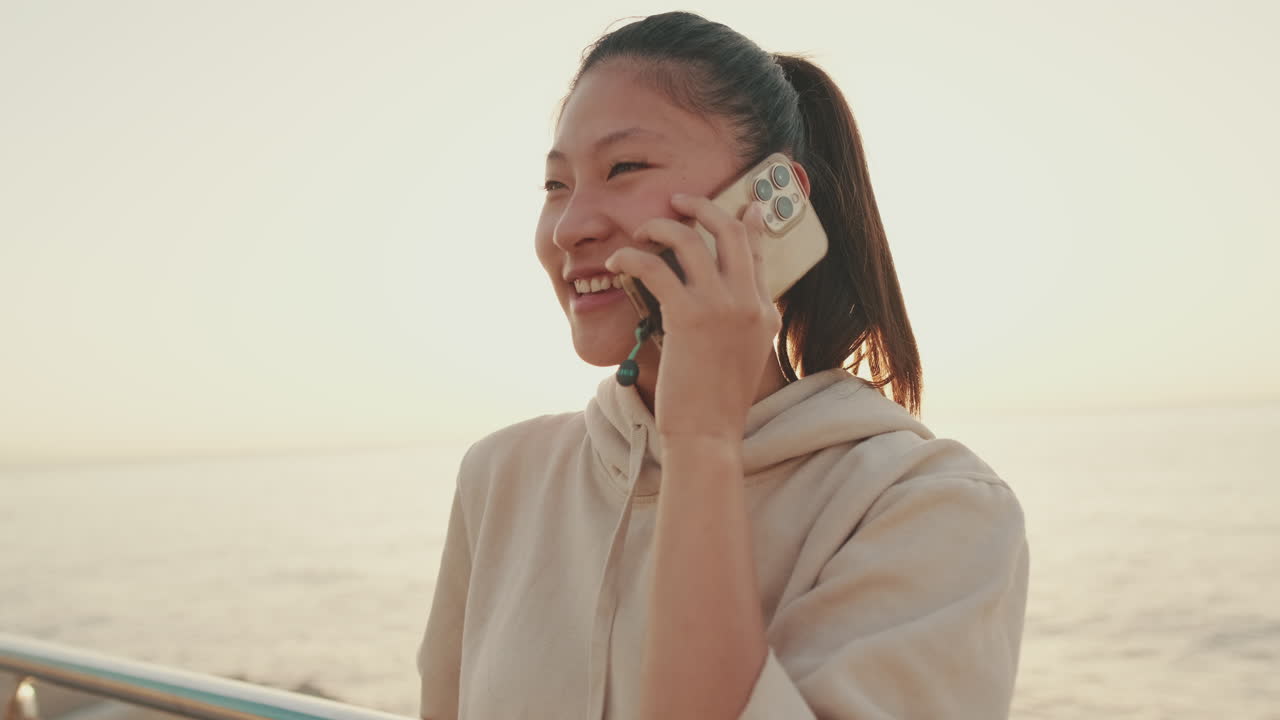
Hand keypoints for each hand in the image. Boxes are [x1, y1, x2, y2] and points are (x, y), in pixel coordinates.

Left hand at [605, 193, 780, 442]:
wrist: (708, 434)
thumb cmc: (716, 404)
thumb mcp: (743, 358)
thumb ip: (740, 324)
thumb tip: (720, 304)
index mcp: (764, 312)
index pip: (760, 253)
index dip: (750, 223)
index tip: (745, 205)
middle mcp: (749, 302)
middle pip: (731, 231)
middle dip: (703, 206)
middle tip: (679, 200)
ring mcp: (722, 306)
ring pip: (692, 240)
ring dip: (662, 226)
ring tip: (642, 230)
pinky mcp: (689, 315)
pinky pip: (657, 267)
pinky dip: (634, 256)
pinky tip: (619, 261)